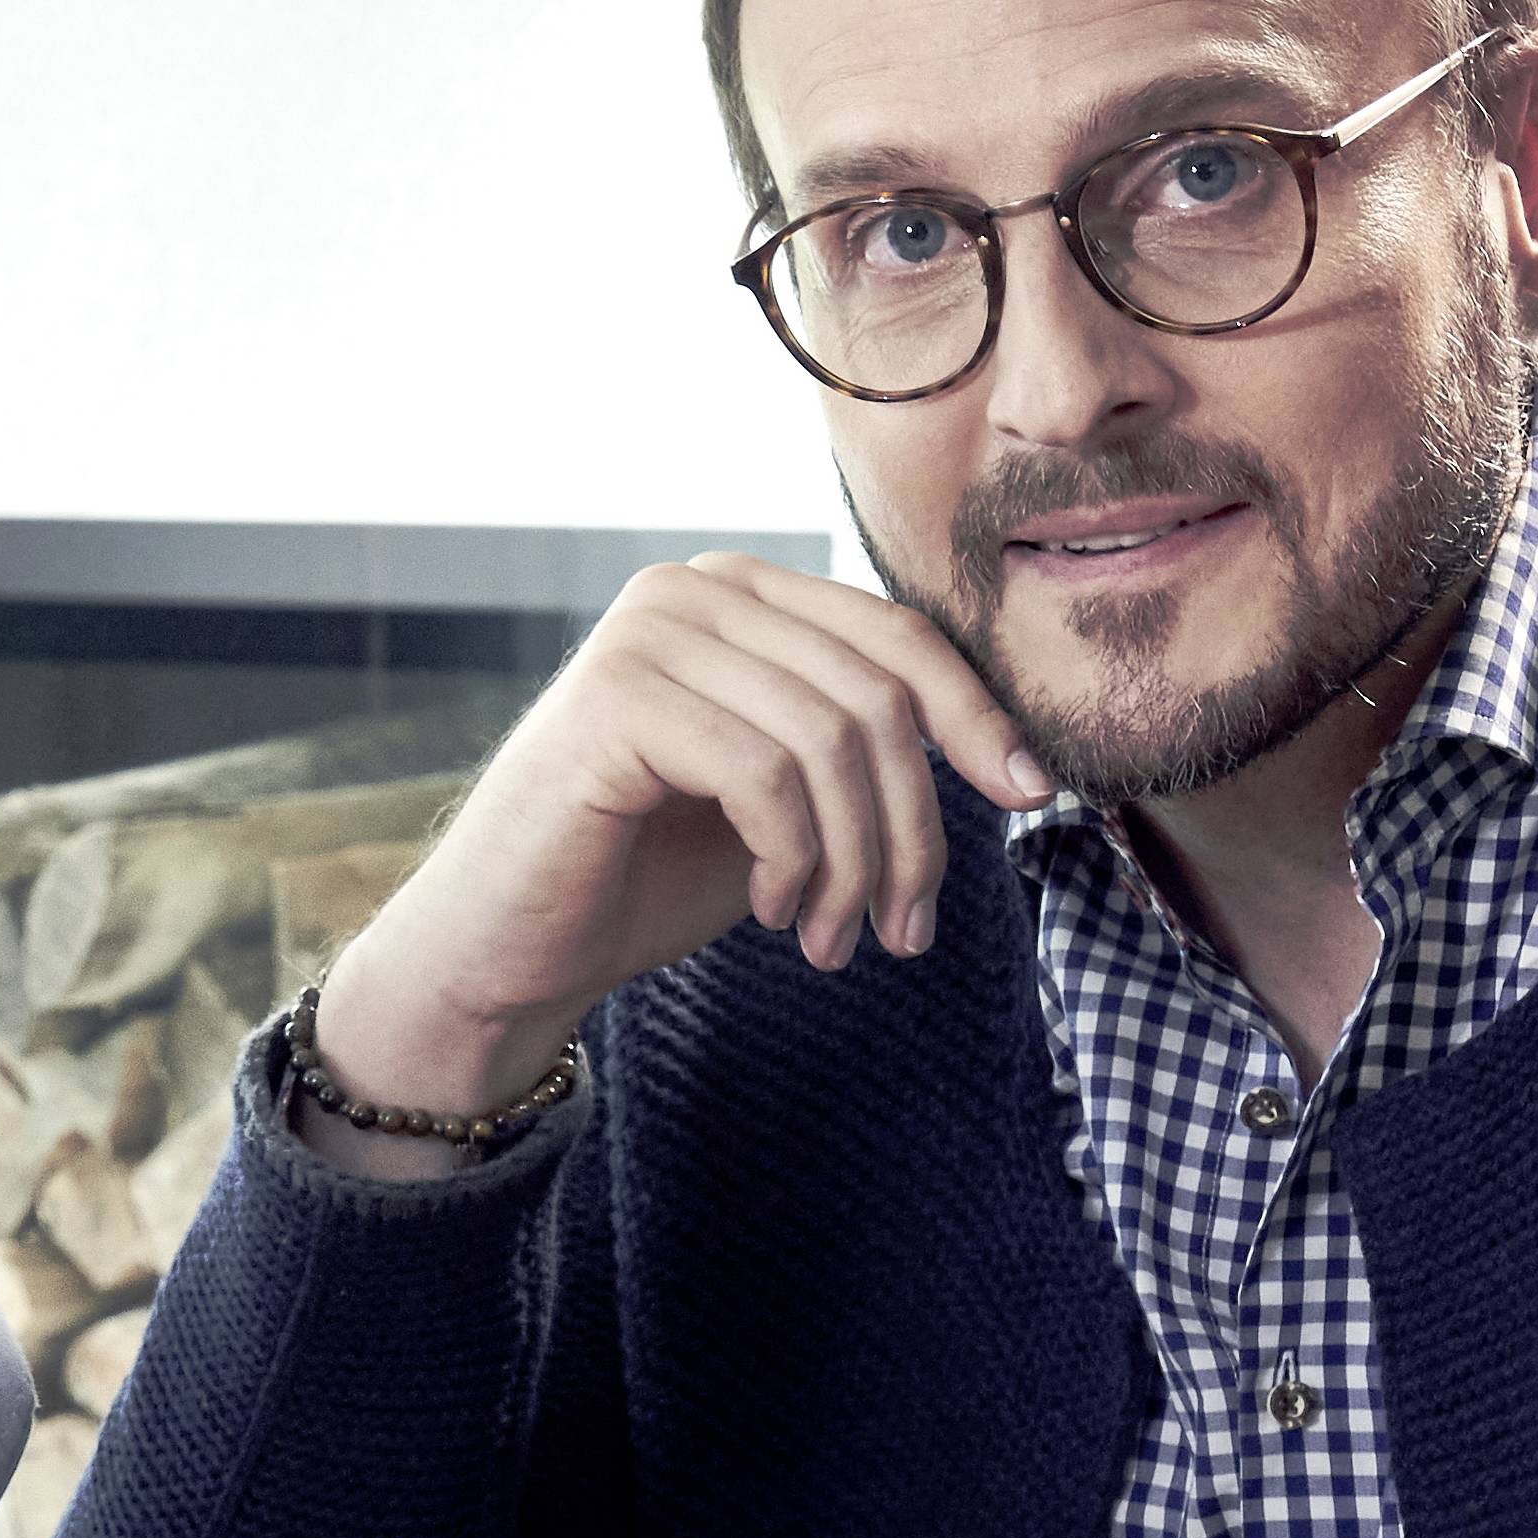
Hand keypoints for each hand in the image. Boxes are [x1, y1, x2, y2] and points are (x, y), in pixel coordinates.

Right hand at [307, 553, 1046, 1130]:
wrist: (506, 950)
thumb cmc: (643, 877)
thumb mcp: (786, 803)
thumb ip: (861, 752)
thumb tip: (1009, 753)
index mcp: (739, 594)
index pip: (898, 634)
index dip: (977, 716)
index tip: (1030, 797)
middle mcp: (692, 587)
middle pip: (876, 691)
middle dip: (913, 827)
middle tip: (903, 931)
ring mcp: (647, 632)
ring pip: (832, 740)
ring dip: (857, 863)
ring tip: (835, 940)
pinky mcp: (614, 697)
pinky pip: (766, 774)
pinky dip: (795, 859)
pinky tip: (777, 912)